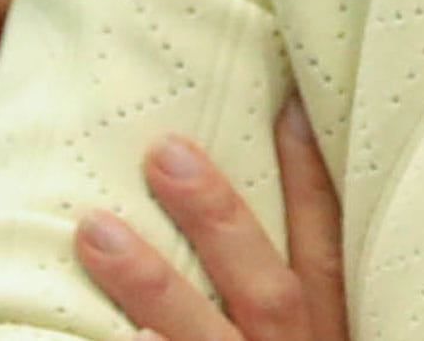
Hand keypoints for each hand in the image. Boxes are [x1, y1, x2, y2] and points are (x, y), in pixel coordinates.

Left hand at [74, 95, 348, 340]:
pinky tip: (122, 335)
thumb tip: (212, 187)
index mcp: (326, 329)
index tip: (289, 105)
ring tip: (97, 230)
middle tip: (164, 152)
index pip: (325, 247)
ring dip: (156, 284)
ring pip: (210, 338)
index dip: (312, 178)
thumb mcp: (303, 333)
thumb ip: (269, 281)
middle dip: (218, 219)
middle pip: (270, 287)